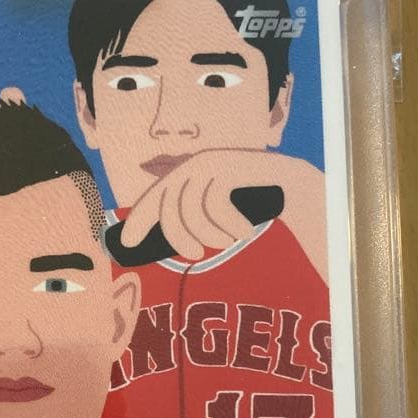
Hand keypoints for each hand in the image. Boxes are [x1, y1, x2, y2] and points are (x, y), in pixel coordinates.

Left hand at [120, 149, 327, 282]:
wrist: (290, 187)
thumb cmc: (249, 206)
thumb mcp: (214, 214)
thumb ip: (189, 221)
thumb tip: (166, 243)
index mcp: (185, 175)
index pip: (153, 197)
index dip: (138, 219)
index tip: (127, 244)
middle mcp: (194, 164)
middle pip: (169, 208)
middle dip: (179, 238)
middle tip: (195, 255)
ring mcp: (212, 162)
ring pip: (193, 209)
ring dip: (211, 234)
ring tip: (228, 241)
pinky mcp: (231, 165)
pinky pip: (217, 203)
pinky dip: (230, 224)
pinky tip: (243, 231)